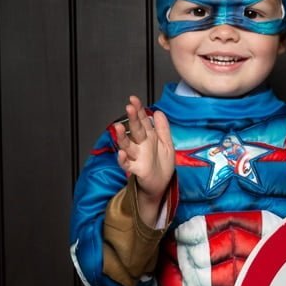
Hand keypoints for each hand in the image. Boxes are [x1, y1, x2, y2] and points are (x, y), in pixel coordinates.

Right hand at [113, 95, 174, 216]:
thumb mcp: (167, 144)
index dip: (139, 110)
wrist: (161, 185)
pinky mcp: (137, 170)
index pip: (143, 121)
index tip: (134, 99)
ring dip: (122, 137)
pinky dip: (123, 160)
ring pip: (127, 145)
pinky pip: (127, 165)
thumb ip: (163, 129)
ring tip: (118, 127)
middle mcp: (141, 145)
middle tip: (129, 107)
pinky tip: (121, 154)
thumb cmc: (162, 165)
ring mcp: (137, 157)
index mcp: (149, 137)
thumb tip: (158, 112)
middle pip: (135, 130)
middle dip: (132, 119)